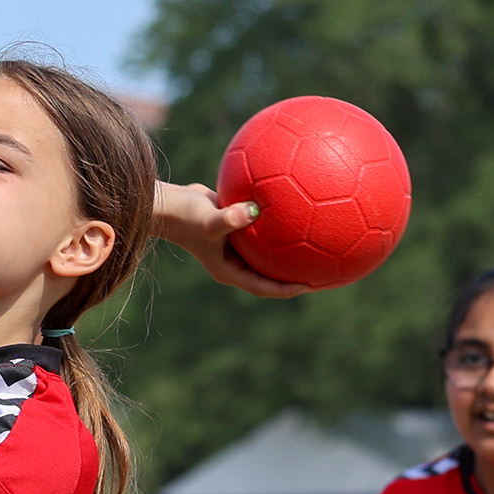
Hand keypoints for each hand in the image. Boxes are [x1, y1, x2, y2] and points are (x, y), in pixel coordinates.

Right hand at [154, 180, 308, 299]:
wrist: (170, 204)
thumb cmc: (184, 215)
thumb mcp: (207, 220)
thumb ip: (229, 218)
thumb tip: (253, 210)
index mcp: (230, 270)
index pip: (263, 286)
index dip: (286, 289)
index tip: (309, 286)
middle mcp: (236, 262)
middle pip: (270, 274)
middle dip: (294, 275)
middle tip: (323, 271)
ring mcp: (237, 247)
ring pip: (269, 253)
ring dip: (290, 252)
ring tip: (319, 242)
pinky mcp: (238, 229)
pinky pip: (264, 230)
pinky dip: (279, 224)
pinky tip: (298, 207)